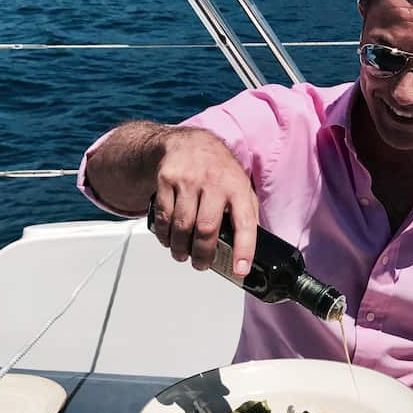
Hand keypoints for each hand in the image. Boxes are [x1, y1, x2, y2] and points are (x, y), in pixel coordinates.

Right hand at [149, 129, 257, 274]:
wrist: (188, 142)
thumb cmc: (218, 169)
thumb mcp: (240, 185)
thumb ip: (246, 212)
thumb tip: (249, 247)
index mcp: (237, 186)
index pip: (244, 222)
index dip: (244, 249)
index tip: (240, 269)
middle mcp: (213, 181)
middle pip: (206, 230)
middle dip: (202, 256)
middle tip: (201, 265)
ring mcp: (188, 179)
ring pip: (181, 227)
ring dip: (180, 249)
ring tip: (183, 255)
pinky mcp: (166, 179)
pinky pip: (163, 216)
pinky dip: (165, 235)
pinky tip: (169, 239)